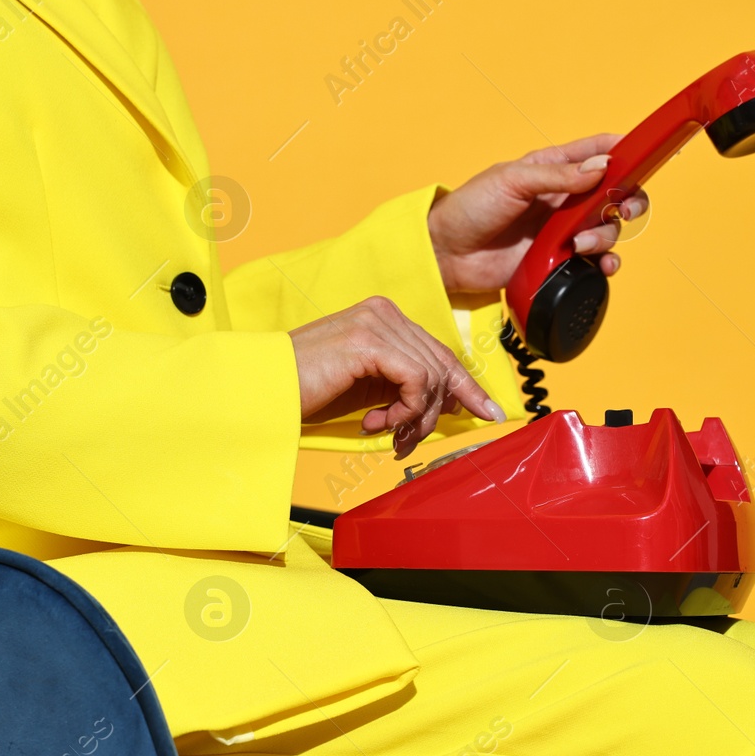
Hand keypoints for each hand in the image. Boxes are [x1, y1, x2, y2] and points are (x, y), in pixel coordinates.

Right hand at [289, 296, 505, 458]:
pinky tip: (375, 422)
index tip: (488, 412)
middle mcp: (384, 313)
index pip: (439, 351)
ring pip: (431, 376)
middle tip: (409, 442)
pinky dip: (404, 410)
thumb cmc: (307, 390)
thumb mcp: (366, 387)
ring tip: (383, 433)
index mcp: (383, 317)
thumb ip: (402, 385)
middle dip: (437, 411)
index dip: (465, 385)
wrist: (265, 389)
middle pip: (441, 364)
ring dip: (412, 416)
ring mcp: (377, 323)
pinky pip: (415, 381)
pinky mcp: (370, 342)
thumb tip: (447, 402)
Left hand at [427, 134, 649, 293]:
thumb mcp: (512, 181)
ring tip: (578, 243)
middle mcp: (564, 199)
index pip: (598, 152)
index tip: (643, 154)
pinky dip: (604, 263)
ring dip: (604, 236)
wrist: (447, 254)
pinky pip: (594, 261)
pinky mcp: (559, 260)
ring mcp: (563, 230)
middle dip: (627, 199)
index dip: (624, 151)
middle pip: (615, 194)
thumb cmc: (471, 208)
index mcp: (553, 169)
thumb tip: (600, 167)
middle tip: (619, 209)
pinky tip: (599, 265)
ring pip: (607, 229)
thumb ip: (558, 175)